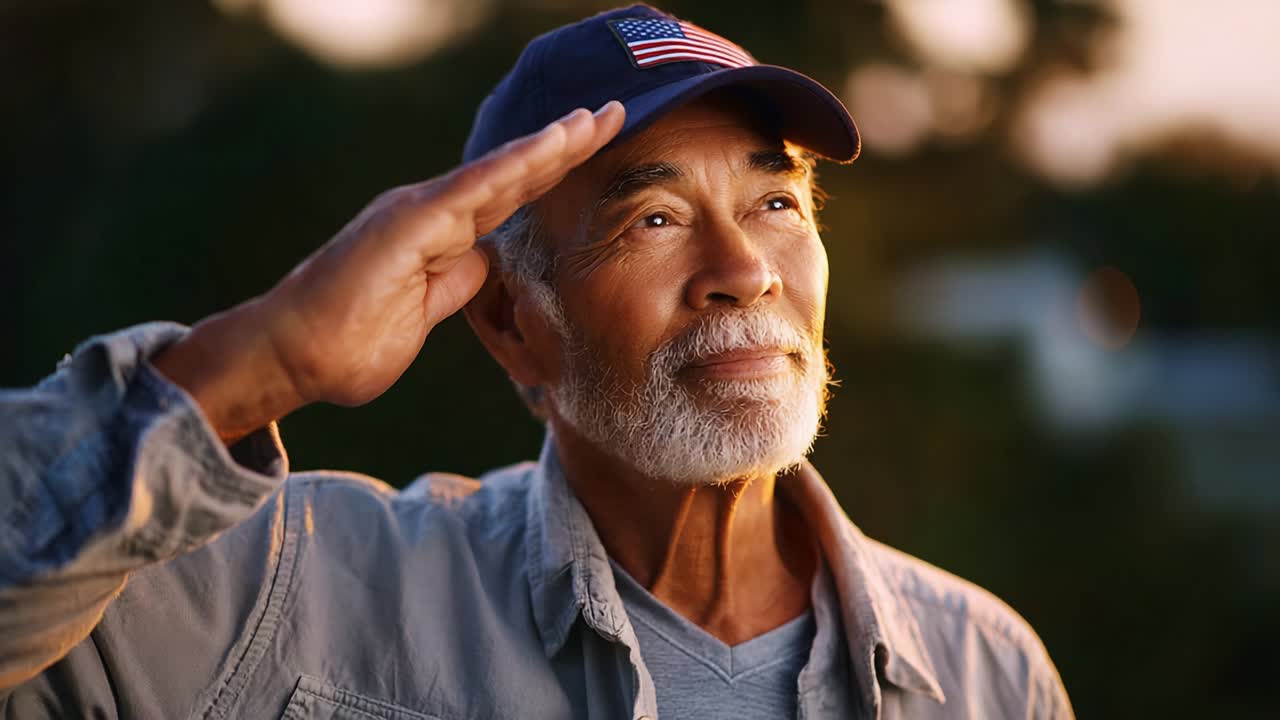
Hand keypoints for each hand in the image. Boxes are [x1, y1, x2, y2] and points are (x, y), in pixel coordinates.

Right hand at [154, 102, 624, 440]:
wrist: (293, 358)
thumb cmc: (349, 345)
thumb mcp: (422, 316)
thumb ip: (454, 284)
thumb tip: (485, 260)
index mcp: (437, 236)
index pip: (508, 198)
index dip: (552, 175)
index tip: (593, 155)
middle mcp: (431, 213)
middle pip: (513, 174)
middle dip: (566, 146)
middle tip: (614, 115)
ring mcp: (418, 213)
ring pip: (499, 171)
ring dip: (551, 145)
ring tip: (596, 118)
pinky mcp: (408, 224)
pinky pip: (471, 189)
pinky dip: (513, 165)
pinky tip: (550, 146)